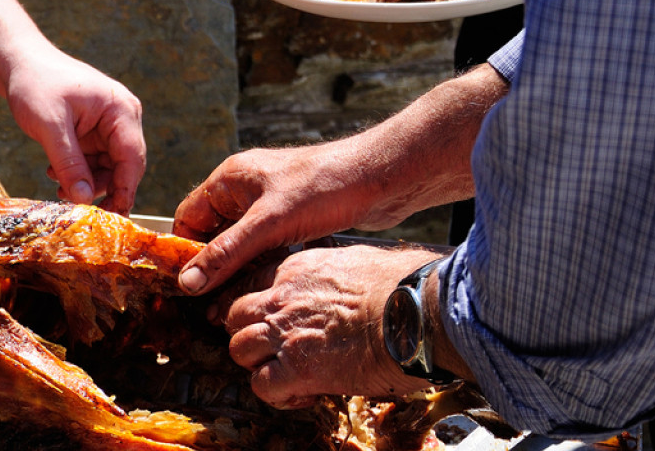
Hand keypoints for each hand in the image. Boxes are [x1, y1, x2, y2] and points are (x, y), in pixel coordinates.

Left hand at [5, 51, 144, 213]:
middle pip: (124, 166)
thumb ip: (69, 164)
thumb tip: (85, 200)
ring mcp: (109, 126)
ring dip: (86, 182)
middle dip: (101, 188)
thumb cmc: (36, 85)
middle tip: (77, 207)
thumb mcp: (50, 127)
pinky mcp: (94, 133)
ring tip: (58, 185)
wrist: (19, 63)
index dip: (125, 189)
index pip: (132, 157)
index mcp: (121, 109)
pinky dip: (78, 173)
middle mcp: (122, 118)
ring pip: (108, 168)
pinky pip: (94, 162)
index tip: (113, 217)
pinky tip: (54, 172)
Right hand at [175, 65, 507, 295]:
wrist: (380, 177)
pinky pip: (263, 240)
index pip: (187, 217)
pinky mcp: (292, 213)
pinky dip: (261, 258)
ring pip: (239, 238)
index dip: (183, 251)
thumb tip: (187, 282)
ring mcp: (269, 200)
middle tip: (212, 298)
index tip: (185, 286)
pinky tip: (268, 279)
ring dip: (238, 263)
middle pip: (211, 229)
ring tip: (239, 294)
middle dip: (211, 261)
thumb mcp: (268, 224)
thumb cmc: (324, 187)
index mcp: (229, 178)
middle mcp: (245, 186)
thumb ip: (226, 253)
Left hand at [221, 245, 439, 407]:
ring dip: (257, 363)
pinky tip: (299, 393)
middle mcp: (282, 299)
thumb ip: (333, 272)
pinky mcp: (298, 369)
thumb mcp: (357, 259)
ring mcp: (285, 334)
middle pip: (236, 315)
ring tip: (284, 371)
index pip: (253, 283)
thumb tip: (346, 277)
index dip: (257, 305)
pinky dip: (276, 394)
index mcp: (297, 269)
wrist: (418, 310)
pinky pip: (262, 385)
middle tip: (271, 346)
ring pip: (239, 349)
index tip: (267, 318)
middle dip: (249, 331)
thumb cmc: (402, 284)